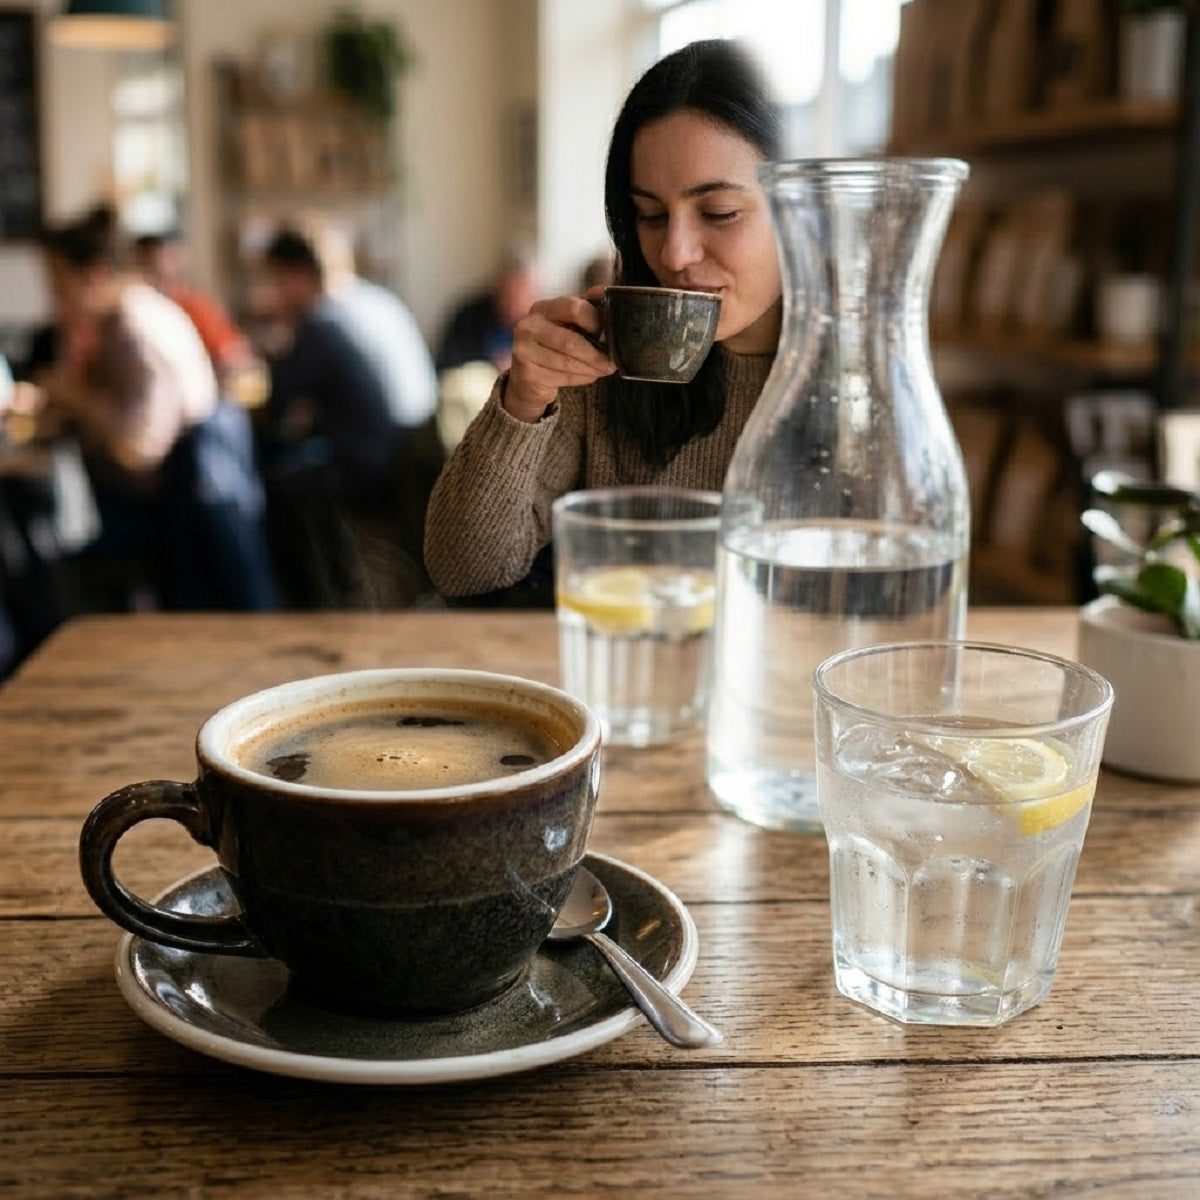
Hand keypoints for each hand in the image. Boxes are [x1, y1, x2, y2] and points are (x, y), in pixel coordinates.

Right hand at [503, 289, 614, 421]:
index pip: (573, 307)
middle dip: (596, 354)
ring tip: (603, 369)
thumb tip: (603, 290)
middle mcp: (528, 326)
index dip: (594, 321)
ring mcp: (524, 350)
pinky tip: (589, 376)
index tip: (606, 333)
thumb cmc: (553, 345)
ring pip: (568, 362)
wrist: (528, 377)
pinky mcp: (527, 374)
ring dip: (592, 368)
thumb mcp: (567, 322)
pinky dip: (582, 378)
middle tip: (611, 362)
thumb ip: (584, 306)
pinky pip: (563, 377)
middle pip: (571, 341)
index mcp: (541, 309)